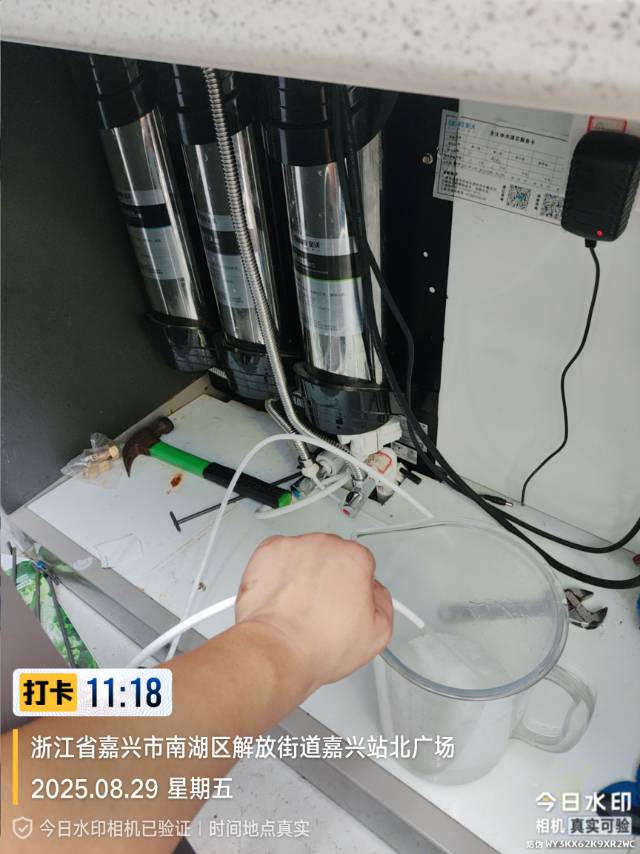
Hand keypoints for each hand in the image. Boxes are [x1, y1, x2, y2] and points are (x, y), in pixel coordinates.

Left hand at [235, 533, 392, 696]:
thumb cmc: (319, 644)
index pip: (361, 563)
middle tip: (321, 607)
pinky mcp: (268, 551)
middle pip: (332, 555)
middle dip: (328, 576)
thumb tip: (374, 593)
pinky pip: (278, 555)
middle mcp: (325, 545)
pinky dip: (278, 571)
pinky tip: (281, 595)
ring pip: (305, 554)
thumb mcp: (378, 634)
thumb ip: (383, 602)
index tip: (345, 602)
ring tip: (298, 604)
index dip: (354, 586)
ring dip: (303, 572)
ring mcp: (294, 546)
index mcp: (355, 558)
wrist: (277, 650)